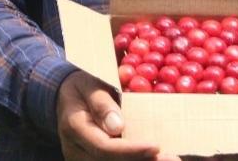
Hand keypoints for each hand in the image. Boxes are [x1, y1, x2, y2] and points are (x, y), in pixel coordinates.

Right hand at [55, 69, 181, 160]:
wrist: (65, 96)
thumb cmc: (82, 85)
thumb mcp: (90, 84)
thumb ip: (102, 104)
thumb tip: (117, 127)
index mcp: (75, 127)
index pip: (104, 147)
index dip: (131, 151)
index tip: (156, 147)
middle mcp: (76, 149)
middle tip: (173, 159)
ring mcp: (81, 158)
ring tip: (170, 160)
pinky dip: (136, 160)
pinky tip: (155, 158)